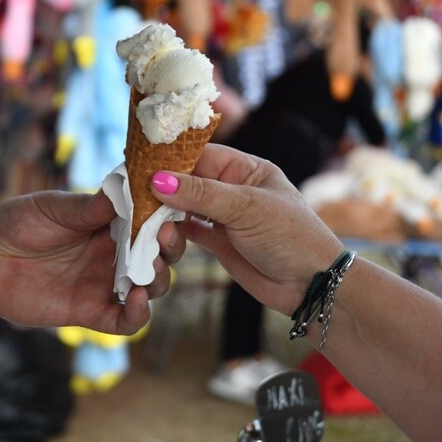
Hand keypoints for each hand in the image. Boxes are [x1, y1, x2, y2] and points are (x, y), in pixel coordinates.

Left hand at [0, 190, 181, 334]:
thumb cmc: (18, 223)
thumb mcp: (52, 208)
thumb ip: (87, 208)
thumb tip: (124, 192)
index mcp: (111, 225)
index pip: (151, 223)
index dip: (166, 219)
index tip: (170, 213)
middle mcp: (114, 255)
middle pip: (160, 257)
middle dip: (169, 250)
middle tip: (164, 240)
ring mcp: (104, 284)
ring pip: (150, 288)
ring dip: (157, 280)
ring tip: (148, 270)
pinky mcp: (89, 312)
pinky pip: (123, 321)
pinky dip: (137, 315)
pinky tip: (136, 301)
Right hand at [151, 144, 342, 315]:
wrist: (311, 286)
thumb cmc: (290, 237)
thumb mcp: (246, 209)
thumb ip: (201, 195)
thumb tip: (158, 180)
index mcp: (247, 170)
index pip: (201, 155)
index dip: (171, 159)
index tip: (140, 162)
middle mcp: (233, 189)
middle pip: (189, 180)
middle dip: (163, 186)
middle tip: (130, 190)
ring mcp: (225, 217)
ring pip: (185, 207)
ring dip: (164, 211)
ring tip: (139, 214)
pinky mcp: (219, 242)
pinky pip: (188, 231)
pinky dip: (171, 232)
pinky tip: (154, 233)